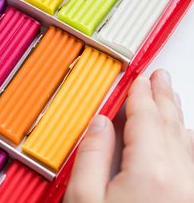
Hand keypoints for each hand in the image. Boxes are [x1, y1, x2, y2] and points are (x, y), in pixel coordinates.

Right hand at [65, 69, 193, 202]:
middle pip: (170, 125)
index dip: (140, 95)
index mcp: (150, 172)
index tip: (137, 80)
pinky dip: (183, 140)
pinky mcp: (189, 202)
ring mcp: (189, 192)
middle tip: (159, 78)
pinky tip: (180, 133)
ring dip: (174, 116)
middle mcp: (178, 179)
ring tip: (167, 97)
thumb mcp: (84, 199)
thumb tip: (97, 125)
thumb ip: (90, 157)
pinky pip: (190, 160)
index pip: (145, 119)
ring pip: (184, 142)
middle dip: (162, 98)